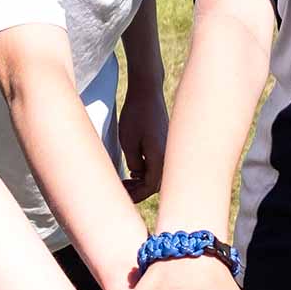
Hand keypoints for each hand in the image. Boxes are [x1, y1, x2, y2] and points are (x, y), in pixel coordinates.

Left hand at [119, 79, 168, 201]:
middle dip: (139, 191)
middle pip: (156, 184)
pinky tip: (134, 171)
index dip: (135, 195)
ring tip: (126, 182)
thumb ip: (133, 163)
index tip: (122, 196)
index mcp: (159, 157)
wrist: (147, 93)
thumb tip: (138, 174)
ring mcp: (168, 149)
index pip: (150, 187)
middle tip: (121, 190)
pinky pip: (159, 165)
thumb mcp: (127, 141)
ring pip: (158, 175)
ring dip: (143, 182)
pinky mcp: (165, 144)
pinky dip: (147, 171)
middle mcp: (168, 155)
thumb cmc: (136, 115)